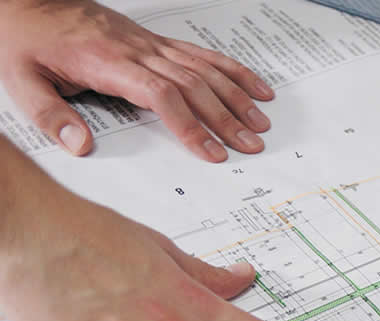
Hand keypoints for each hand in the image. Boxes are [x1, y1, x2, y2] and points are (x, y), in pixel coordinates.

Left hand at [0, 0, 274, 161]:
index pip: (161, 94)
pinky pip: (202, 53)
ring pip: (204, 69)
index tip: (210, 151)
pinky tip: (254, 85)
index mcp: (108, 62)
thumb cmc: (26, 39)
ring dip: (236, 96)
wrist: (30, 2)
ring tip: (260, 123)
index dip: (189, 124)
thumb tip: (79, 145)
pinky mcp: (156, 41)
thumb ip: (50, 115)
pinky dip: (232, 70)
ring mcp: (151, 44)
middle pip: (193, 85)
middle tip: (250, 145)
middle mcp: (137, 51)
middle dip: (226, 118)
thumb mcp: (21, 79)